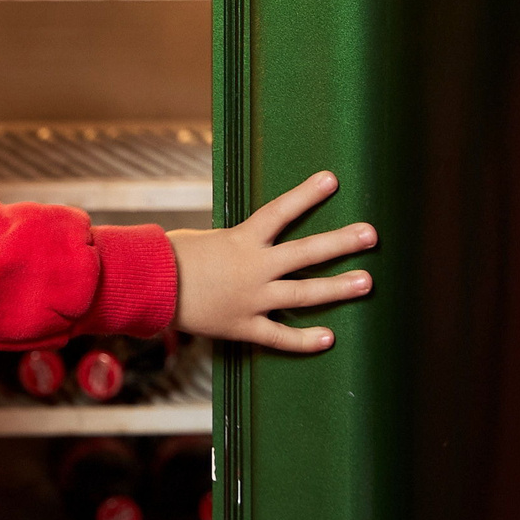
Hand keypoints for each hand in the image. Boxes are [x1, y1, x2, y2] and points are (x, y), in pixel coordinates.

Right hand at [166, 171, 374, 351]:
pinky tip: (328, 338)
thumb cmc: (168, 258)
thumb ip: (232, 243)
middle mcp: (253, 268)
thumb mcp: (203, 239)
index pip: (280, 212)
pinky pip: (279, 336)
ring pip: (304, 293)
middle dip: (341, 242)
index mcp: (241, 241)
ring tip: (367, 282)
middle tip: (371, 234)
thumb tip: (249, 244)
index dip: (306, 194)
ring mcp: (252, 299)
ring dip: (338, 287)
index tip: (331, 180)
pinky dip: (304, 340)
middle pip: (306, 253)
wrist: (148, 288)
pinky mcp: (243, 326)